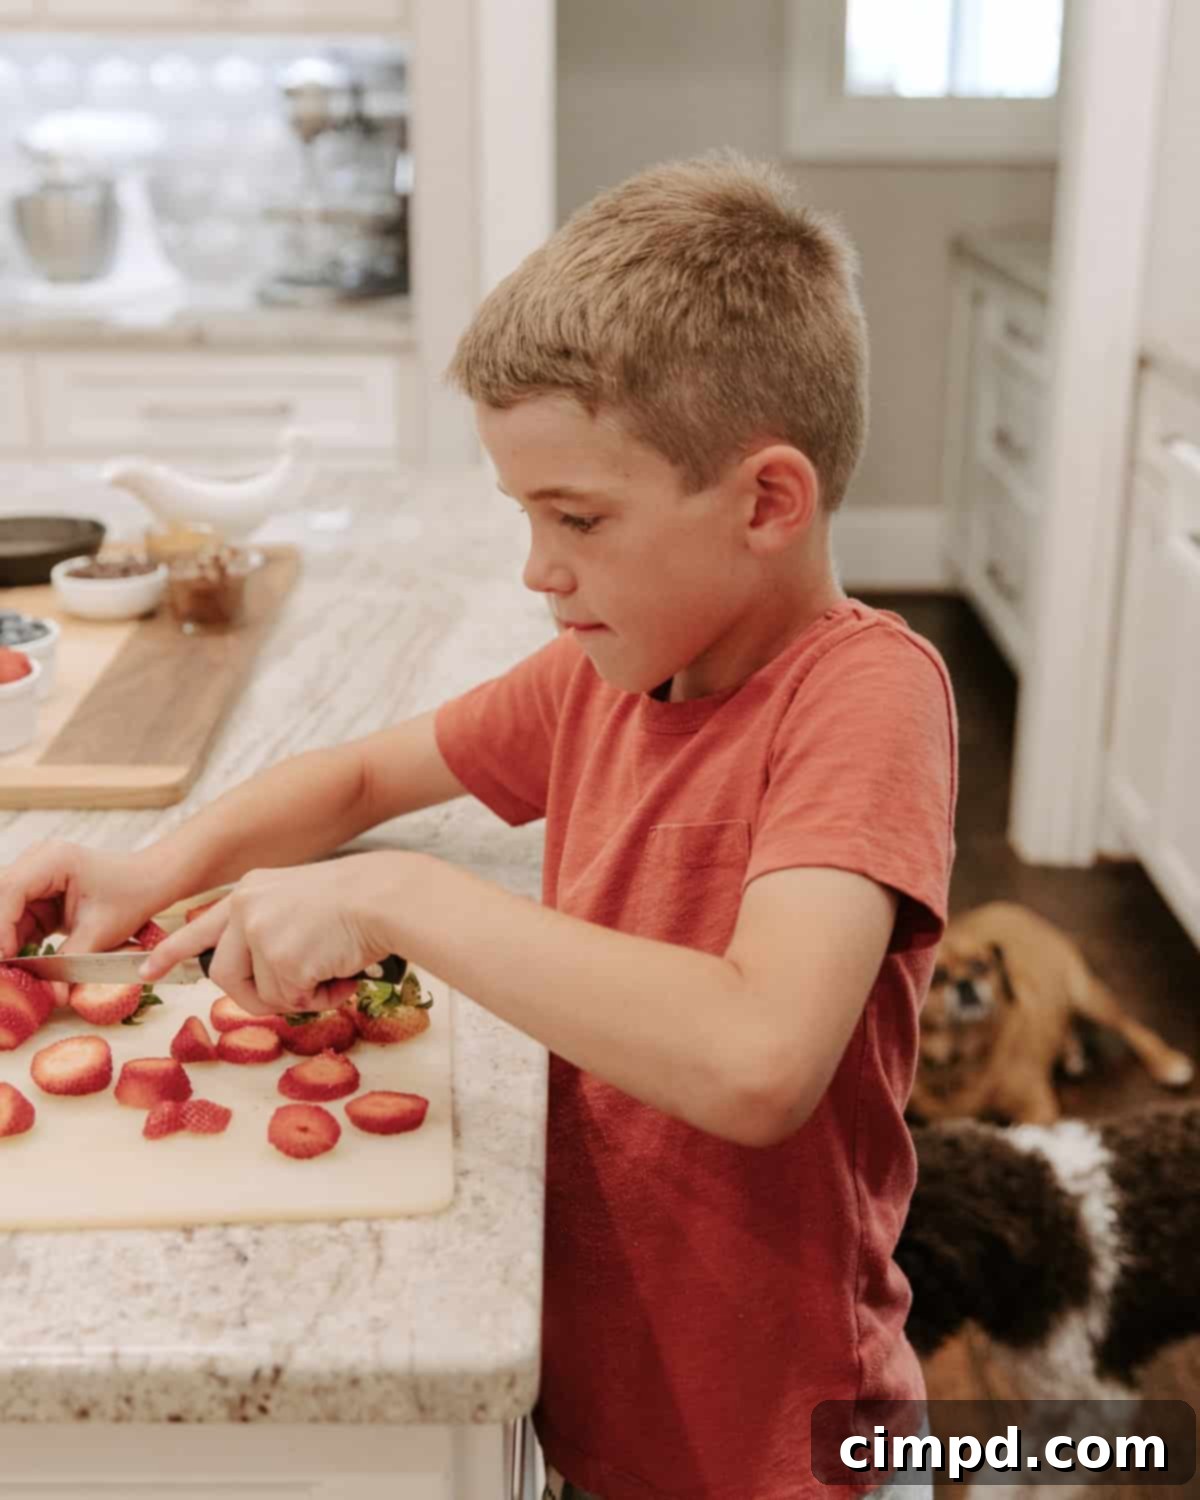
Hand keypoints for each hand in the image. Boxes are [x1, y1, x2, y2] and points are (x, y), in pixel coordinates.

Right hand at [0, 839, 166, 958]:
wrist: (150, 882)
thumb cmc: (132, 897)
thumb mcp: (99, 933)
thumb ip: (70, 963)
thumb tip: (53, 997)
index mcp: (53, 861)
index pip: (10, 890)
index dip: (0, 926)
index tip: (5, 958)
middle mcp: (38, 861)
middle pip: (0, 896)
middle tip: (5, 966)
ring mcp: (36, 875)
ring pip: (3, 909)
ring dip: (5, 939)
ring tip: (12, 968)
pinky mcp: (38, 892)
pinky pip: (15, 917)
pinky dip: (15, 940)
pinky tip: (21, 961)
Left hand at [139, 853, 405, 1015]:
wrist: (385, 897)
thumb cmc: (357, 903)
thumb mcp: (296, 902)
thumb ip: (267, 929)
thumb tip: (261, 979)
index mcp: (249, 890)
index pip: (198, 926)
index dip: (170, 952)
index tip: (147, 971)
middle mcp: (245, 907)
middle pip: (224, 975)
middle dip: (256, 997)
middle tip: (299, 996)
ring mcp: (259, 932)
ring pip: (261, 993)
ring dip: (298, 996)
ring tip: (332, 974)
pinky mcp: (280, 958)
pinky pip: (293, 1001)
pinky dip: (322, 999)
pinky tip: (342, 975)